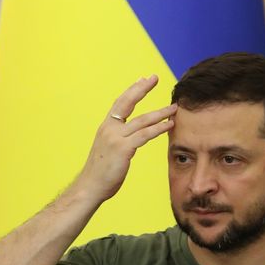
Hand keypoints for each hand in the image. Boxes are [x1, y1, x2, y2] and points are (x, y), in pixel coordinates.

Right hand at [75, 75, 176, 202]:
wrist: (89, 187)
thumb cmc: (99, 173)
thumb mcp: (108, 151)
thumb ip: (118, 141)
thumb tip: (129, 141)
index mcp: (106, 127)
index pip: (120, 103)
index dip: (132, 90)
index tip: (143, 79)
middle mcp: (109, 128)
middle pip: (128, 102)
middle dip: (142, 88)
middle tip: (154, 77)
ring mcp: (116, 138)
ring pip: (142, 120)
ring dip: (161, 112)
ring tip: (174, 107)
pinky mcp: (123, 148)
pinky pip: (145, 135)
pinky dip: (159, 128)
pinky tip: (170, 124)